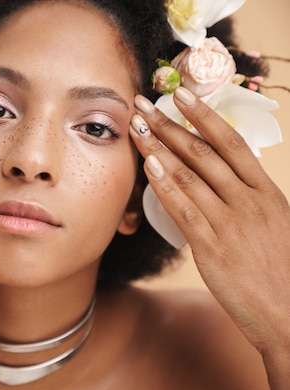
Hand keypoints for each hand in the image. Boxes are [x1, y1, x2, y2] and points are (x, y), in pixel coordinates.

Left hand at [129, 87, 289, 351]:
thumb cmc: (280, 272)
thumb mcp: (273, 225)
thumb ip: (248, 200)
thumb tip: (219, 180)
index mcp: (266, 192)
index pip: (232, 143)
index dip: (203, 115)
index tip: (180, 94)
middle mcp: (249, 201)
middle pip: (204, 152)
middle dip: (169, 125)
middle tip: (142, 104)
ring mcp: (231, 222)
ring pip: (190, 175)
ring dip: (158, 148)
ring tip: (135, 127)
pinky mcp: (213, 247)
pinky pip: (184, 209)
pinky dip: (165, 185)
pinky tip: (148, 166)